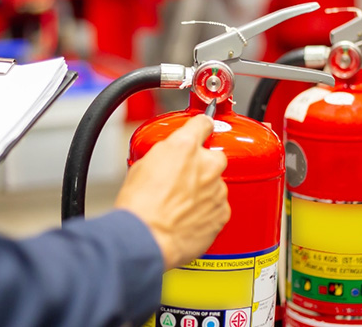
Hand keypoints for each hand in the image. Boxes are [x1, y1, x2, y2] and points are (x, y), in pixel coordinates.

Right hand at [115, 115, 228, 270]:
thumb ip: (165, 153)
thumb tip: (170, 156)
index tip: (202, 129)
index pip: (203, 123)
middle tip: (182, 179)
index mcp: (185, 146)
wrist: (146, 238)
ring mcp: (217, 189)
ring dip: (204, 190)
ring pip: (216, 183)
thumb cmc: (139, 206)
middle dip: (202, 165)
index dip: (201, 126)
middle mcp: (206, 164)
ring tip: (181, 204)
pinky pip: (218, 205)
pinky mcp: (222, 212)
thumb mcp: (142, 165)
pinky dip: (208, 209)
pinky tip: (189, 217)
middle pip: (214, 156)